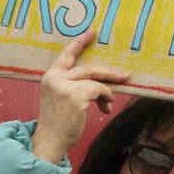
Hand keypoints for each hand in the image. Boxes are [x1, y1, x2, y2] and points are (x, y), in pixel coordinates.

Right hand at [30, 29, 128, 162]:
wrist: (50, 141)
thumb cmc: (59, 122)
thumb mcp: (62, 98)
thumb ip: (74, 86)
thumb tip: (101, 82)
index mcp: (50, 76)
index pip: (66, 55)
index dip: (79, 43)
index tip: (92, 32)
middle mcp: (55, 78)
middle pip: (88, 67)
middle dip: (108, 72)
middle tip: (124, 75)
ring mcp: (64, 85)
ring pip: (95, 79)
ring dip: (108, 90)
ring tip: (109, 102)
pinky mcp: (75, 95)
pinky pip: (99, 90)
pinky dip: (106, 97)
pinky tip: (105, 108)